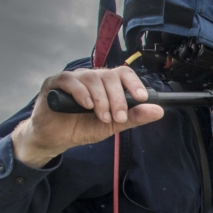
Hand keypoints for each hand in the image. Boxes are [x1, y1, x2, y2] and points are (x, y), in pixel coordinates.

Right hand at [11, 67, 163, 168]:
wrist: (57, 138)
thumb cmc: (83, 128)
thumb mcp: (114, 125)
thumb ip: (134, 117)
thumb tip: (158, 111)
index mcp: (106, 85)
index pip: (123, 74)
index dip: (133, 83)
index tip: (141, 98)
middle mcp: (90, 78)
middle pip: (109, 76)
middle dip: (117, 99)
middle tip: (118, 118)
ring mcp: (72, 78)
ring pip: (91, 78)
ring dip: (101, 99)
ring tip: (102, 117)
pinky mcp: (54, 83)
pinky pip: (69, 80)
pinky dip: (80, 92)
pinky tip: (86, 105)